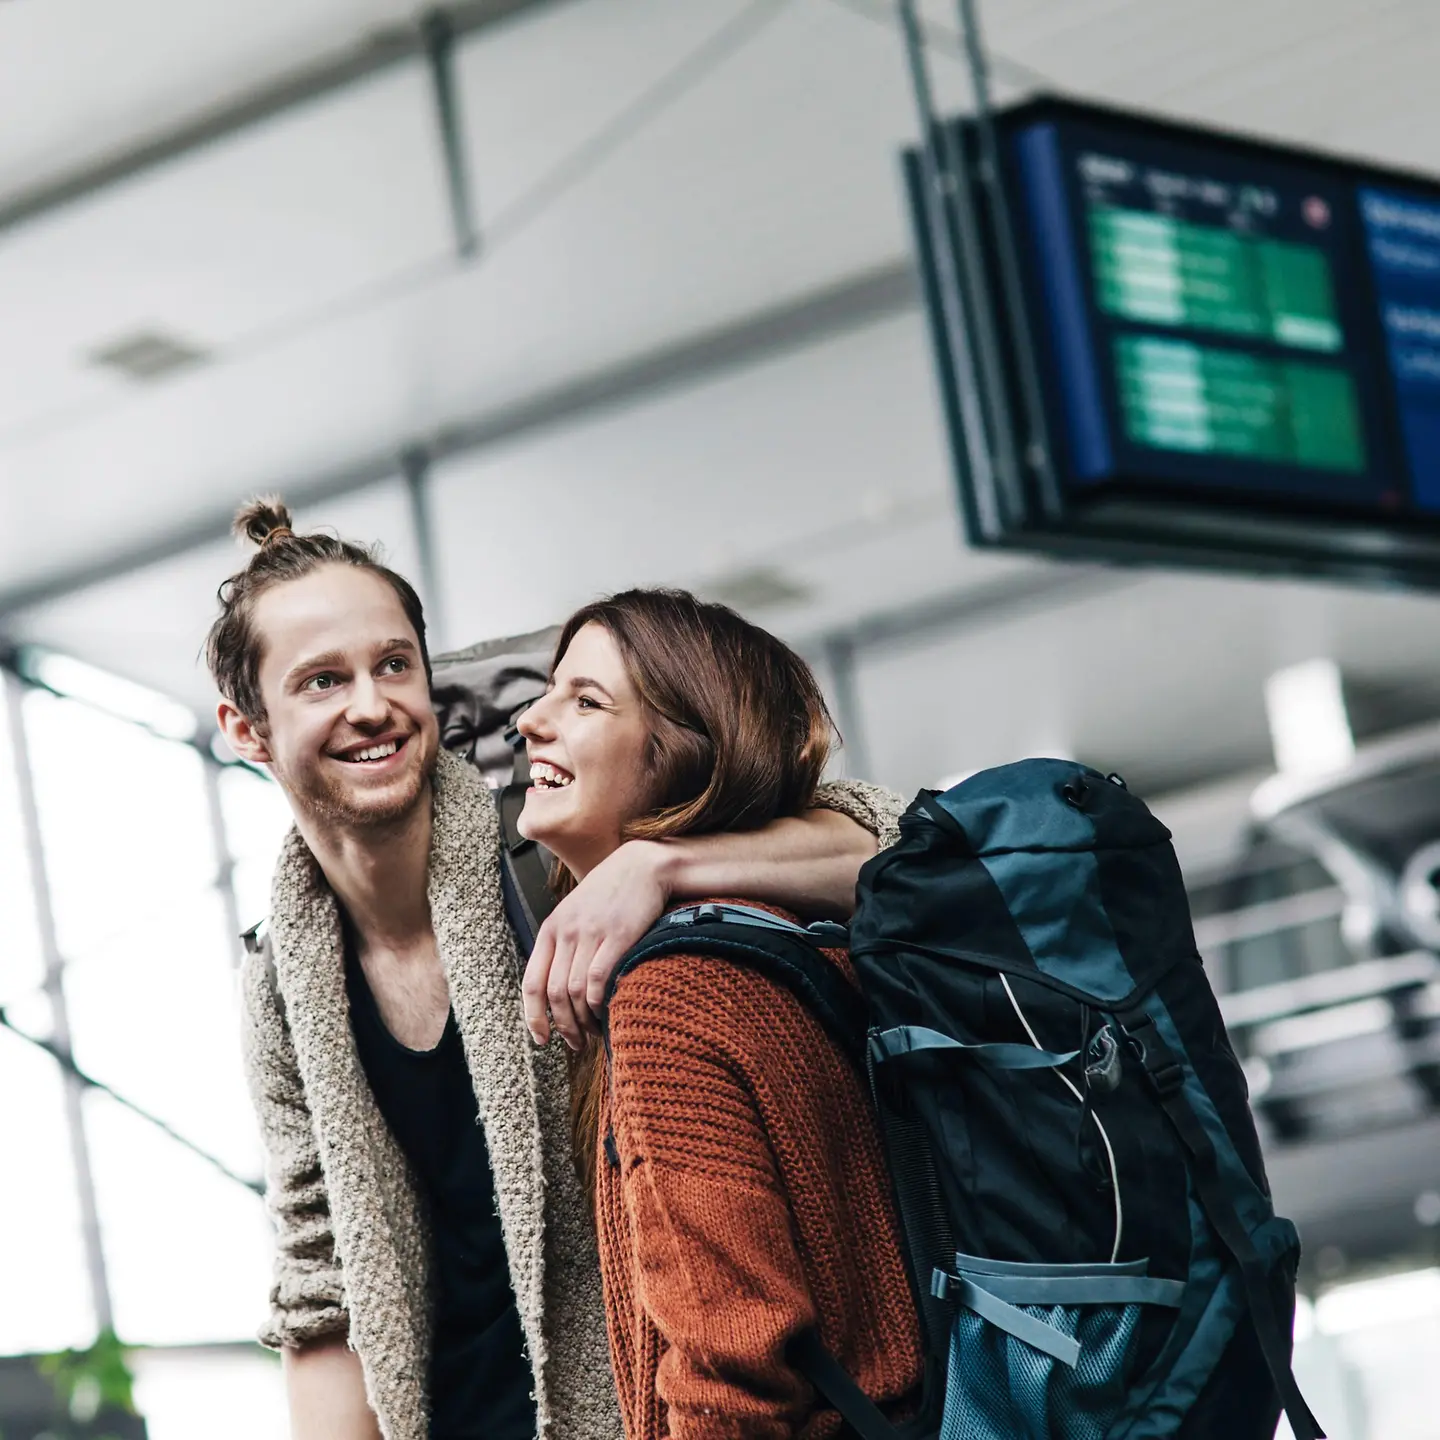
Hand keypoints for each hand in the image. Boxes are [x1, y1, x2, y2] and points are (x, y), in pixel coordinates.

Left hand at [522, 840, 672, 1048]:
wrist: (644, 865)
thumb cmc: (613, 893)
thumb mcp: (578, 913)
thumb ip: (565, 944)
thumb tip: (560, 989)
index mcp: (552, 929)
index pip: (531, 982)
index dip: (533, 1017)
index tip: (542, 1039)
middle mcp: (566, 932)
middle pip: (554, 994)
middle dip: (563, 1027)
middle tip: (577, 1043)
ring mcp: (590, 934)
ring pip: (575, 992)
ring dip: (584, 1021)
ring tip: (595, 1033)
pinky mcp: (616, 936)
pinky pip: (598, 980)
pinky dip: (599, 1004)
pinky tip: (607, 1014)